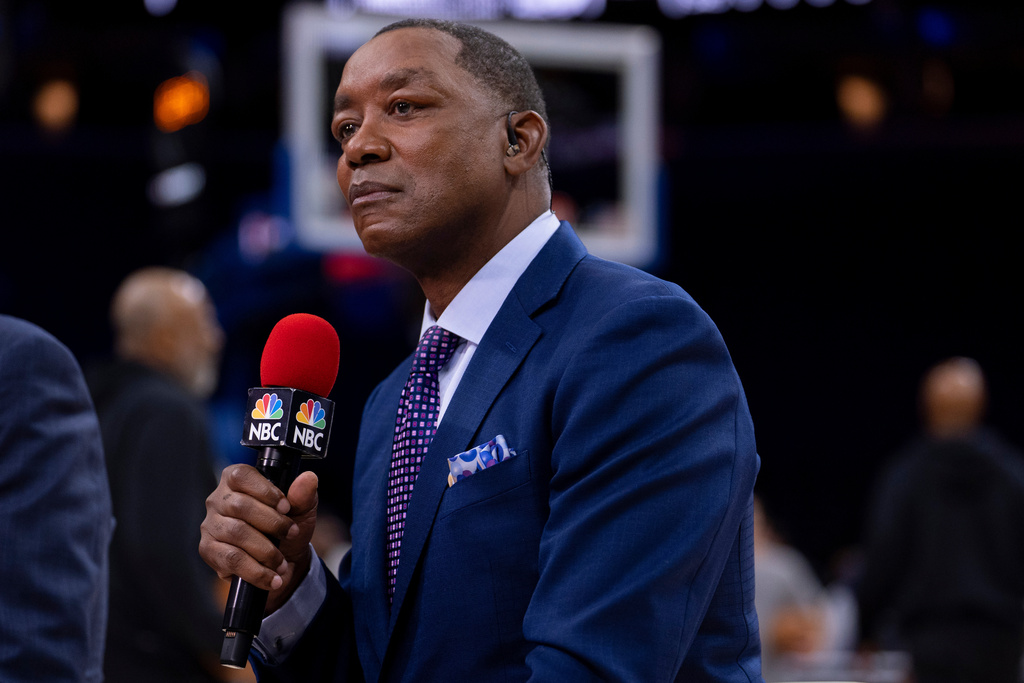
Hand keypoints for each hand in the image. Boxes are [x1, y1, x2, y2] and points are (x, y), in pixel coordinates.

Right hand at [199, 464, 319, 613]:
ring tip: (282, 561)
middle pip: (240, 506)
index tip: (286, 507)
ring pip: (236, 533)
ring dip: (266, 550)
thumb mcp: (302, 510)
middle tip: (291, 534)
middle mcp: (218, 500)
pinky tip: (271, 577)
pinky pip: (231, 559)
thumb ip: (303, 494)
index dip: (265, 491)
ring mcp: (211, 525)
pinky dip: (256, 571)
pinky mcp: (209, 550)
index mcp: (237, 481)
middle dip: (272, 523)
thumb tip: (308, 479)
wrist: (282, 562)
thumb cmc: (287, 528)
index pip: (241, 476)